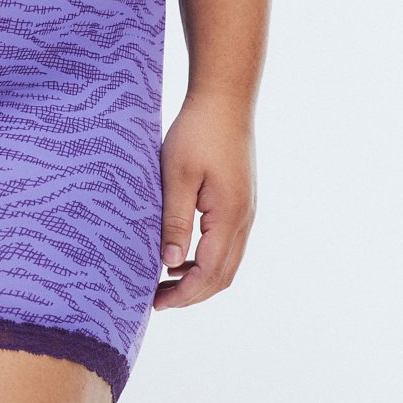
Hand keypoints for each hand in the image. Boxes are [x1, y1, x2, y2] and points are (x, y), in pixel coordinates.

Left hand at [154, 92, 256, 309]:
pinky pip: (226, 243)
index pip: (210, 274)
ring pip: (227, 261)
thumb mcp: (177, 175)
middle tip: (158, 299)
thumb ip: (174, 220)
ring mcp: (245, 210)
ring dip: (199, 277)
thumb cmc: (197, 132)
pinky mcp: (240, 200)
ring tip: (165, 279)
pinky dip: (206, 258)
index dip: (184, 294)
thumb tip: (170, 262)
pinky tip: (181, 251)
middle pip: (223, 275)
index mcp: (229, 217)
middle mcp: (244, 219)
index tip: (156, 302)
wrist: (224, 99)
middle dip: (192, 293)